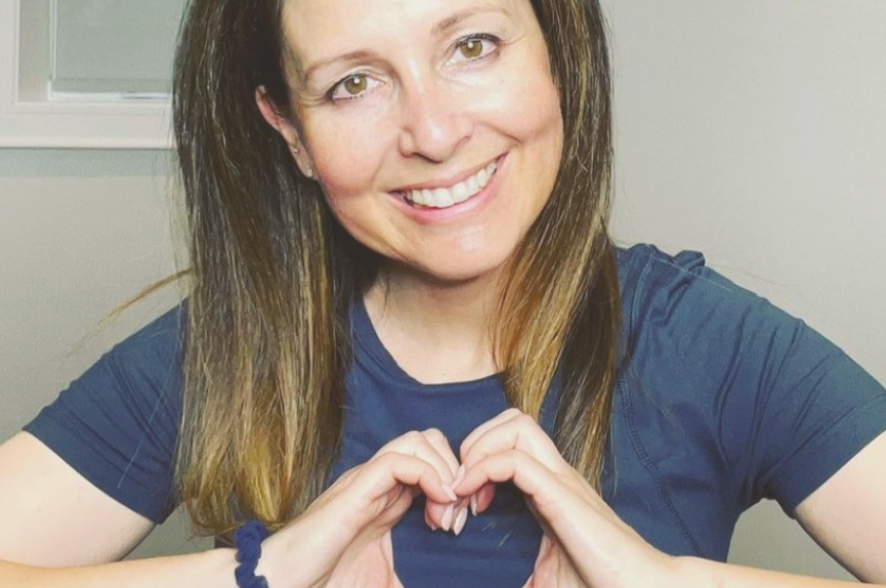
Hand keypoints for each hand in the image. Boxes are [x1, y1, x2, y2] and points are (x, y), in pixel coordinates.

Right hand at [259, 429, 460, 587]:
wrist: (282, 585)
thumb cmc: (325, 582)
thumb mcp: (383, 582)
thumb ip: (409, 582)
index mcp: (386, 498)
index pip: (431, 463)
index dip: (455, 484)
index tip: (459, 523)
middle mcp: (377, 482)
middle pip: (427, 442)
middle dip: (454, 470)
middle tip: (456, 513)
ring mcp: (365, 481)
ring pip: (417, 441)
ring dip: (444, 469)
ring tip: (449, 507)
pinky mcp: (356, 488)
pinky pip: (399, 459)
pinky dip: (429, 473)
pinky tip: (438, 502)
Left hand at [454, 409, 681, 587]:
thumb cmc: (600, 585)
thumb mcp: (547, 577)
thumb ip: (522, 576)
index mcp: (550, 487)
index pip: (511, 439)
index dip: (477, 458)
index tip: (462, 502)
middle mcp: (557, 474)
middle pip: (513, 419)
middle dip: (475, 442)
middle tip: (461, 487)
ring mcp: (562, 481)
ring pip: (516, 426)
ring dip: (479, 450)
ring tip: (466, 491)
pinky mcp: (563, 496)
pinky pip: (516, 461)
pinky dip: (484, 470)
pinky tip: (475, 503)